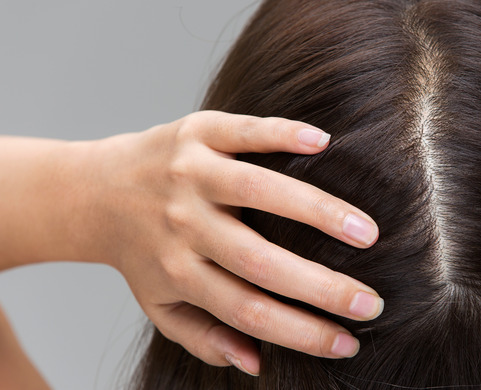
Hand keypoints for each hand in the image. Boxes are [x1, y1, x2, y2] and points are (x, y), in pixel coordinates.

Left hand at [82, 111, 382, 374]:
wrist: (95, 190)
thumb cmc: (142, 252)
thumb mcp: (161, 305)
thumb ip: (204, 338)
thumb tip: (256, 363)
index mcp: (179, 272)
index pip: (248, 312)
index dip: (300, 332)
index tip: (348, 344)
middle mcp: (184, 225)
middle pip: (259, 262)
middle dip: (322, 287)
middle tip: (372, 301)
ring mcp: (190, 175)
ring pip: (259, 192)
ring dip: (318, 212)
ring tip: (367, 232)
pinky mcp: (196, 133)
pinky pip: (243, 132)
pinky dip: (283, 135)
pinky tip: (324, 143)